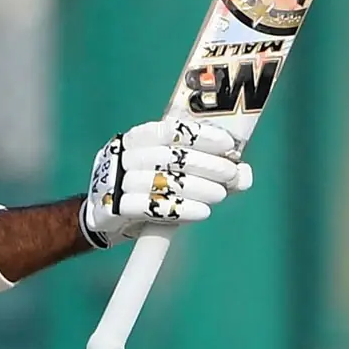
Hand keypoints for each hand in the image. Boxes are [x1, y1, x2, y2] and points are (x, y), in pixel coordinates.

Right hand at [79, 118, 252, 248]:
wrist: (104, 218)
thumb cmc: (146, 191)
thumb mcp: (172, 175)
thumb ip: (208, 173)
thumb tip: (244, 174)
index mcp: (134, 139)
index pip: (168, 130)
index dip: (199, 135)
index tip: (227, 144)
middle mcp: (120, 156)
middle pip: (166, 156)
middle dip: (204, 164)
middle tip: (230, 173)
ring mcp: (110, 182)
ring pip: (158, 181)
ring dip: (196, 187)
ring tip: (220, 195)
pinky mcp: (109, 208)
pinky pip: (146, 207)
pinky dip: (179, 209)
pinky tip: (202, 212)